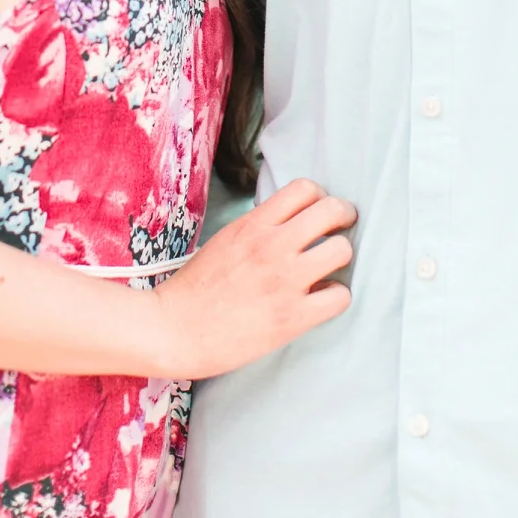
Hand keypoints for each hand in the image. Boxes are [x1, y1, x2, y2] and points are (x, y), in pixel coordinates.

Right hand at [151, 179, 355, 378]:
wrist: (175, 329)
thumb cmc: (196, 286)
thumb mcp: (226, 239)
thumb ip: (259, 227)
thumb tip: (291, 223)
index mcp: (254, 224)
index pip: (304, 188)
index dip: (319, 198)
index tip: (318, 211)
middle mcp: (273, 246)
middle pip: (332, 210)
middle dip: (343, 217)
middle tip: (340, 229)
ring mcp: (285, 281)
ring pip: (342, 250)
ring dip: (340, 257)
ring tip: (329, 267)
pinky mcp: (293, 317)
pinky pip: (339, 297)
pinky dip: (336, 296)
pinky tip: (322, 299)